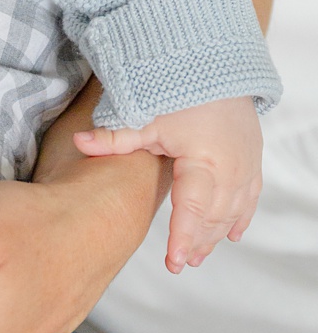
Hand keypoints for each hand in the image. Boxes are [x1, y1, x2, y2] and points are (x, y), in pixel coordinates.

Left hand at [72, 96, 262, 269]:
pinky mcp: (252, 158)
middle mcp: (232, 168)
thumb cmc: (181, 91)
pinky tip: (232, 235)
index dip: (183, 237)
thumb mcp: (145, 113)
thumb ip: (114, 136)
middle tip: (178, 264)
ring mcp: (246, 165)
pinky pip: (250, 197)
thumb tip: (79, 142)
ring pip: (233, 211)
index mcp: (205, 161)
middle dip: (198, 242)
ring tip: (196, 257)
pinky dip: (240, 217)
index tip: (173, 261)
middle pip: (214, 216)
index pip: (192, 209)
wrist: (218, 68)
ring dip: (216, 234)